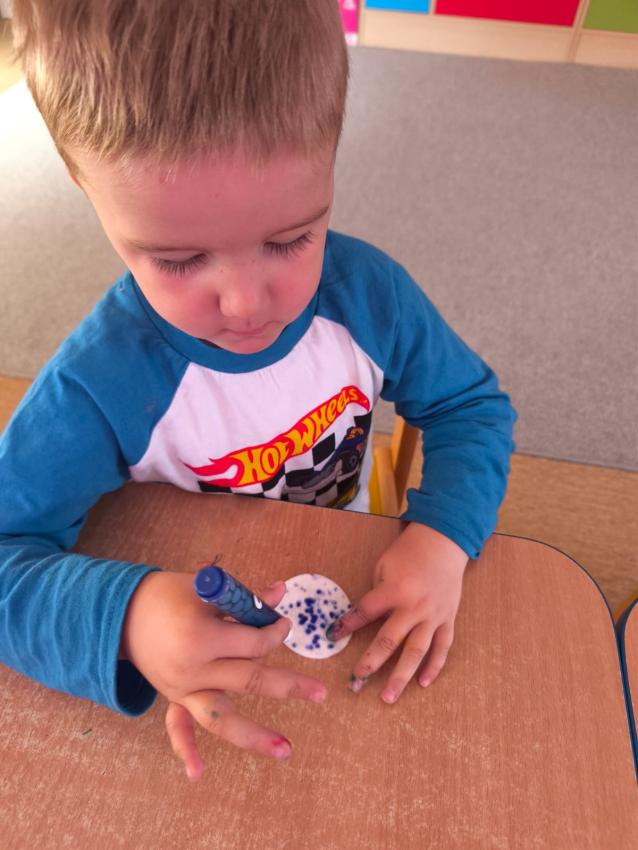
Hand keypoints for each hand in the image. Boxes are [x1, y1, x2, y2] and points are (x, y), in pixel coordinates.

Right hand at [120, 572, 326, 779]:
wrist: (122, 613)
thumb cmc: (168, 594)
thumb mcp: (207, 589)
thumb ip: (246, 597)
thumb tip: (280, 592)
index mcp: (201, 638)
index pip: (253, 643)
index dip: (274, 631)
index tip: (283, 623)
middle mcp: (192, 670)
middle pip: (250, 681)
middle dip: (289, 686)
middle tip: (322, 694)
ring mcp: (182, 689)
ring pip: (223, 717)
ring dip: (255, 736)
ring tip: (286, 750)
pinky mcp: (173, 698)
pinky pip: (178, 728)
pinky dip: (186, 750)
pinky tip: (198, 773)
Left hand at [327, 523, 467, 701]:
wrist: (444, 542)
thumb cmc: (409, 552)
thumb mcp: (384, 566)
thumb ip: (377, 594)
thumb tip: (367, 618)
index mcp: (395, 590)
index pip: (365, 613)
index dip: (347, 625)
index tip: (332, 636)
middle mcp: (414, 607)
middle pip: (389, 641)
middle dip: (371, 663)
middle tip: (356, 682)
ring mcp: (433, 616)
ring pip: (417, 652)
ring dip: (402, 676)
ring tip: (389, 697)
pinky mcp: (448, 619)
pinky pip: (442, 647)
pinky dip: (434, 666)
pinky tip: (423, 683)